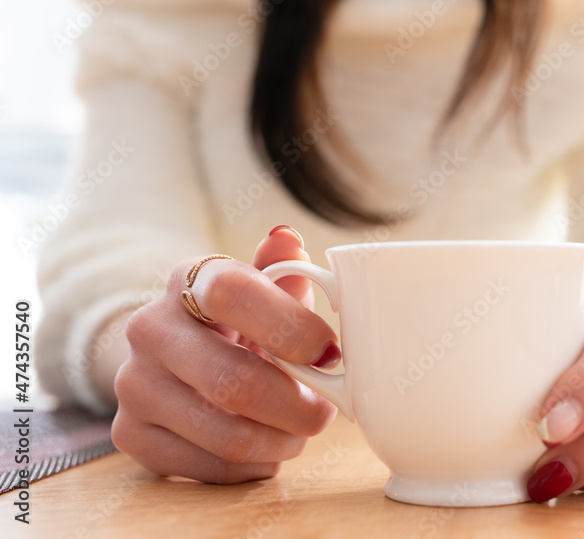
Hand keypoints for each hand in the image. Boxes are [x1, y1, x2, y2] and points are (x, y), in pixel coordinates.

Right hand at [112, 226, 339, 482]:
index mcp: (189, 279)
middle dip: (297, 406)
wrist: (172, 354)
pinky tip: (265, 449)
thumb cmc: (237, 320)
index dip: (290, 326)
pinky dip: (251, 466)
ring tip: (299, 431)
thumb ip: (281, 269)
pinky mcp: (130, 433)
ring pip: (226, 434)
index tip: (330, 353)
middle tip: (324, 411)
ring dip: (281, 442)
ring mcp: (133, 383)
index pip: (233, 293)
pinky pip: (207, 466)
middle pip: (234, 382)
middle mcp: (150, 327)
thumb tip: (287, 238)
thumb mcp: (260, 288)